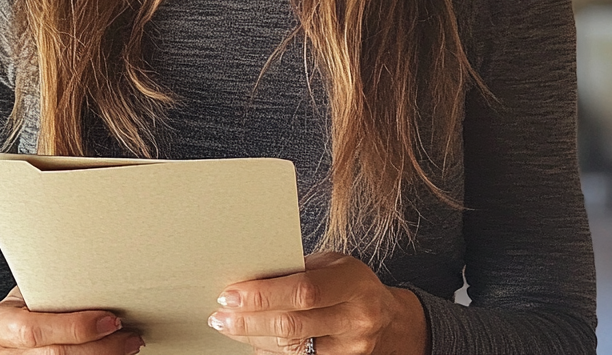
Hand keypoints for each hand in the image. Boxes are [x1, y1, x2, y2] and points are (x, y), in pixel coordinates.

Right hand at [0, 287, 143, 354]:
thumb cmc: (11, 314)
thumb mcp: (20, 298)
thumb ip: (47, 292)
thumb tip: (94, 274)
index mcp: (0, 326)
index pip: (36, 330)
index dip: (76, 327)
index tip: (110, 319)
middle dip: (100, 348)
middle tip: (130, 336)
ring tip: (127, 346)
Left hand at [206, 252, 428, 354]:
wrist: (392, 323)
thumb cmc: (355, 284)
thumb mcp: (334, 264)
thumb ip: (299, 269)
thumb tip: (252, 273)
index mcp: (353, 284)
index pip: (302, 291)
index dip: (263, 295)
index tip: (231, 293)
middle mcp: (353, 320)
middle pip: (292, 326)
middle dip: (249, 321)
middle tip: (219, 314)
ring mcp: (349, 351)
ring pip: (291, 349)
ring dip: (253, 338)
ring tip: (228, 326)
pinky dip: (270, 351)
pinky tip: (252, 341)